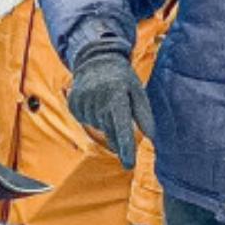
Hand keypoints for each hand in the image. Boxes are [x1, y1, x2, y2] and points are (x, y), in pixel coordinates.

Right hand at [67, 45, 155, 170]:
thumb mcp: (137, 90)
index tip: (129, 164)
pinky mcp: (73, 104)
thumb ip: (143, 113)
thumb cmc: (122, 77)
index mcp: (116, 96)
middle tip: (124, 138)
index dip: (126, 147)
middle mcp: (97, 100)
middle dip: (119, 139)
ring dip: (105, 120)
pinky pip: (86, 120)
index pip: (121, 127)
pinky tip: (96, 102)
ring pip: (98, 125)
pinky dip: (93, 116)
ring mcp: (83, 102)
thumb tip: (151, 136)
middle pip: (110, 130)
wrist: (95, 59)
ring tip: (107, 101)